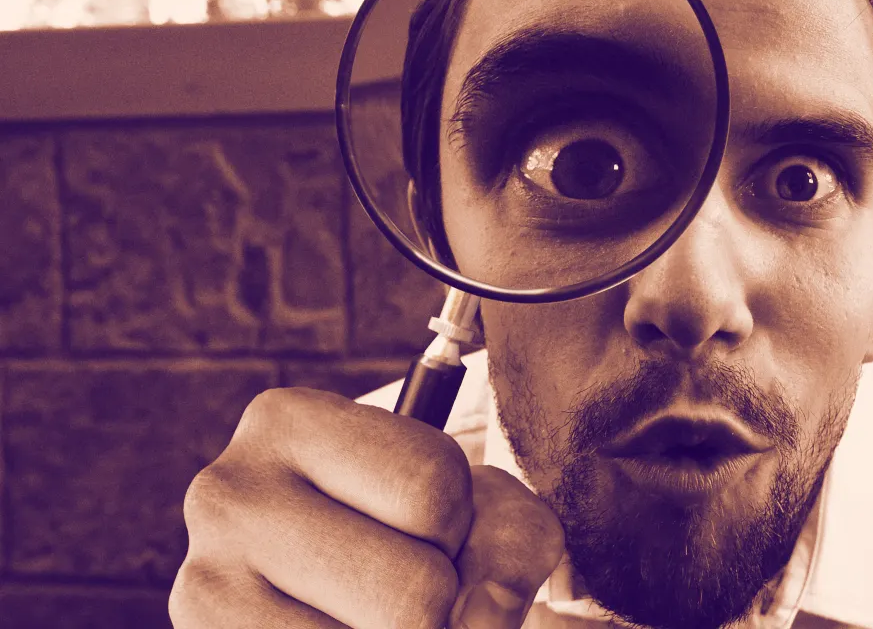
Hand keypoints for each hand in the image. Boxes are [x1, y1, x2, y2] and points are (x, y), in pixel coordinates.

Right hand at [170, 386, 565, 628]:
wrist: (337, 599)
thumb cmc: (418, 545)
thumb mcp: (483, 515)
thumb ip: (513, 547)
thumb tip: (479, 620)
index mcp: (289, 421)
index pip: (433, 489)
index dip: (458, 528)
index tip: (421, 529)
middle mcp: (225, 493)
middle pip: (415, 590)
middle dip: (437, 603)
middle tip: (399, 588)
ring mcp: (201, 585)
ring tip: (370, 616)